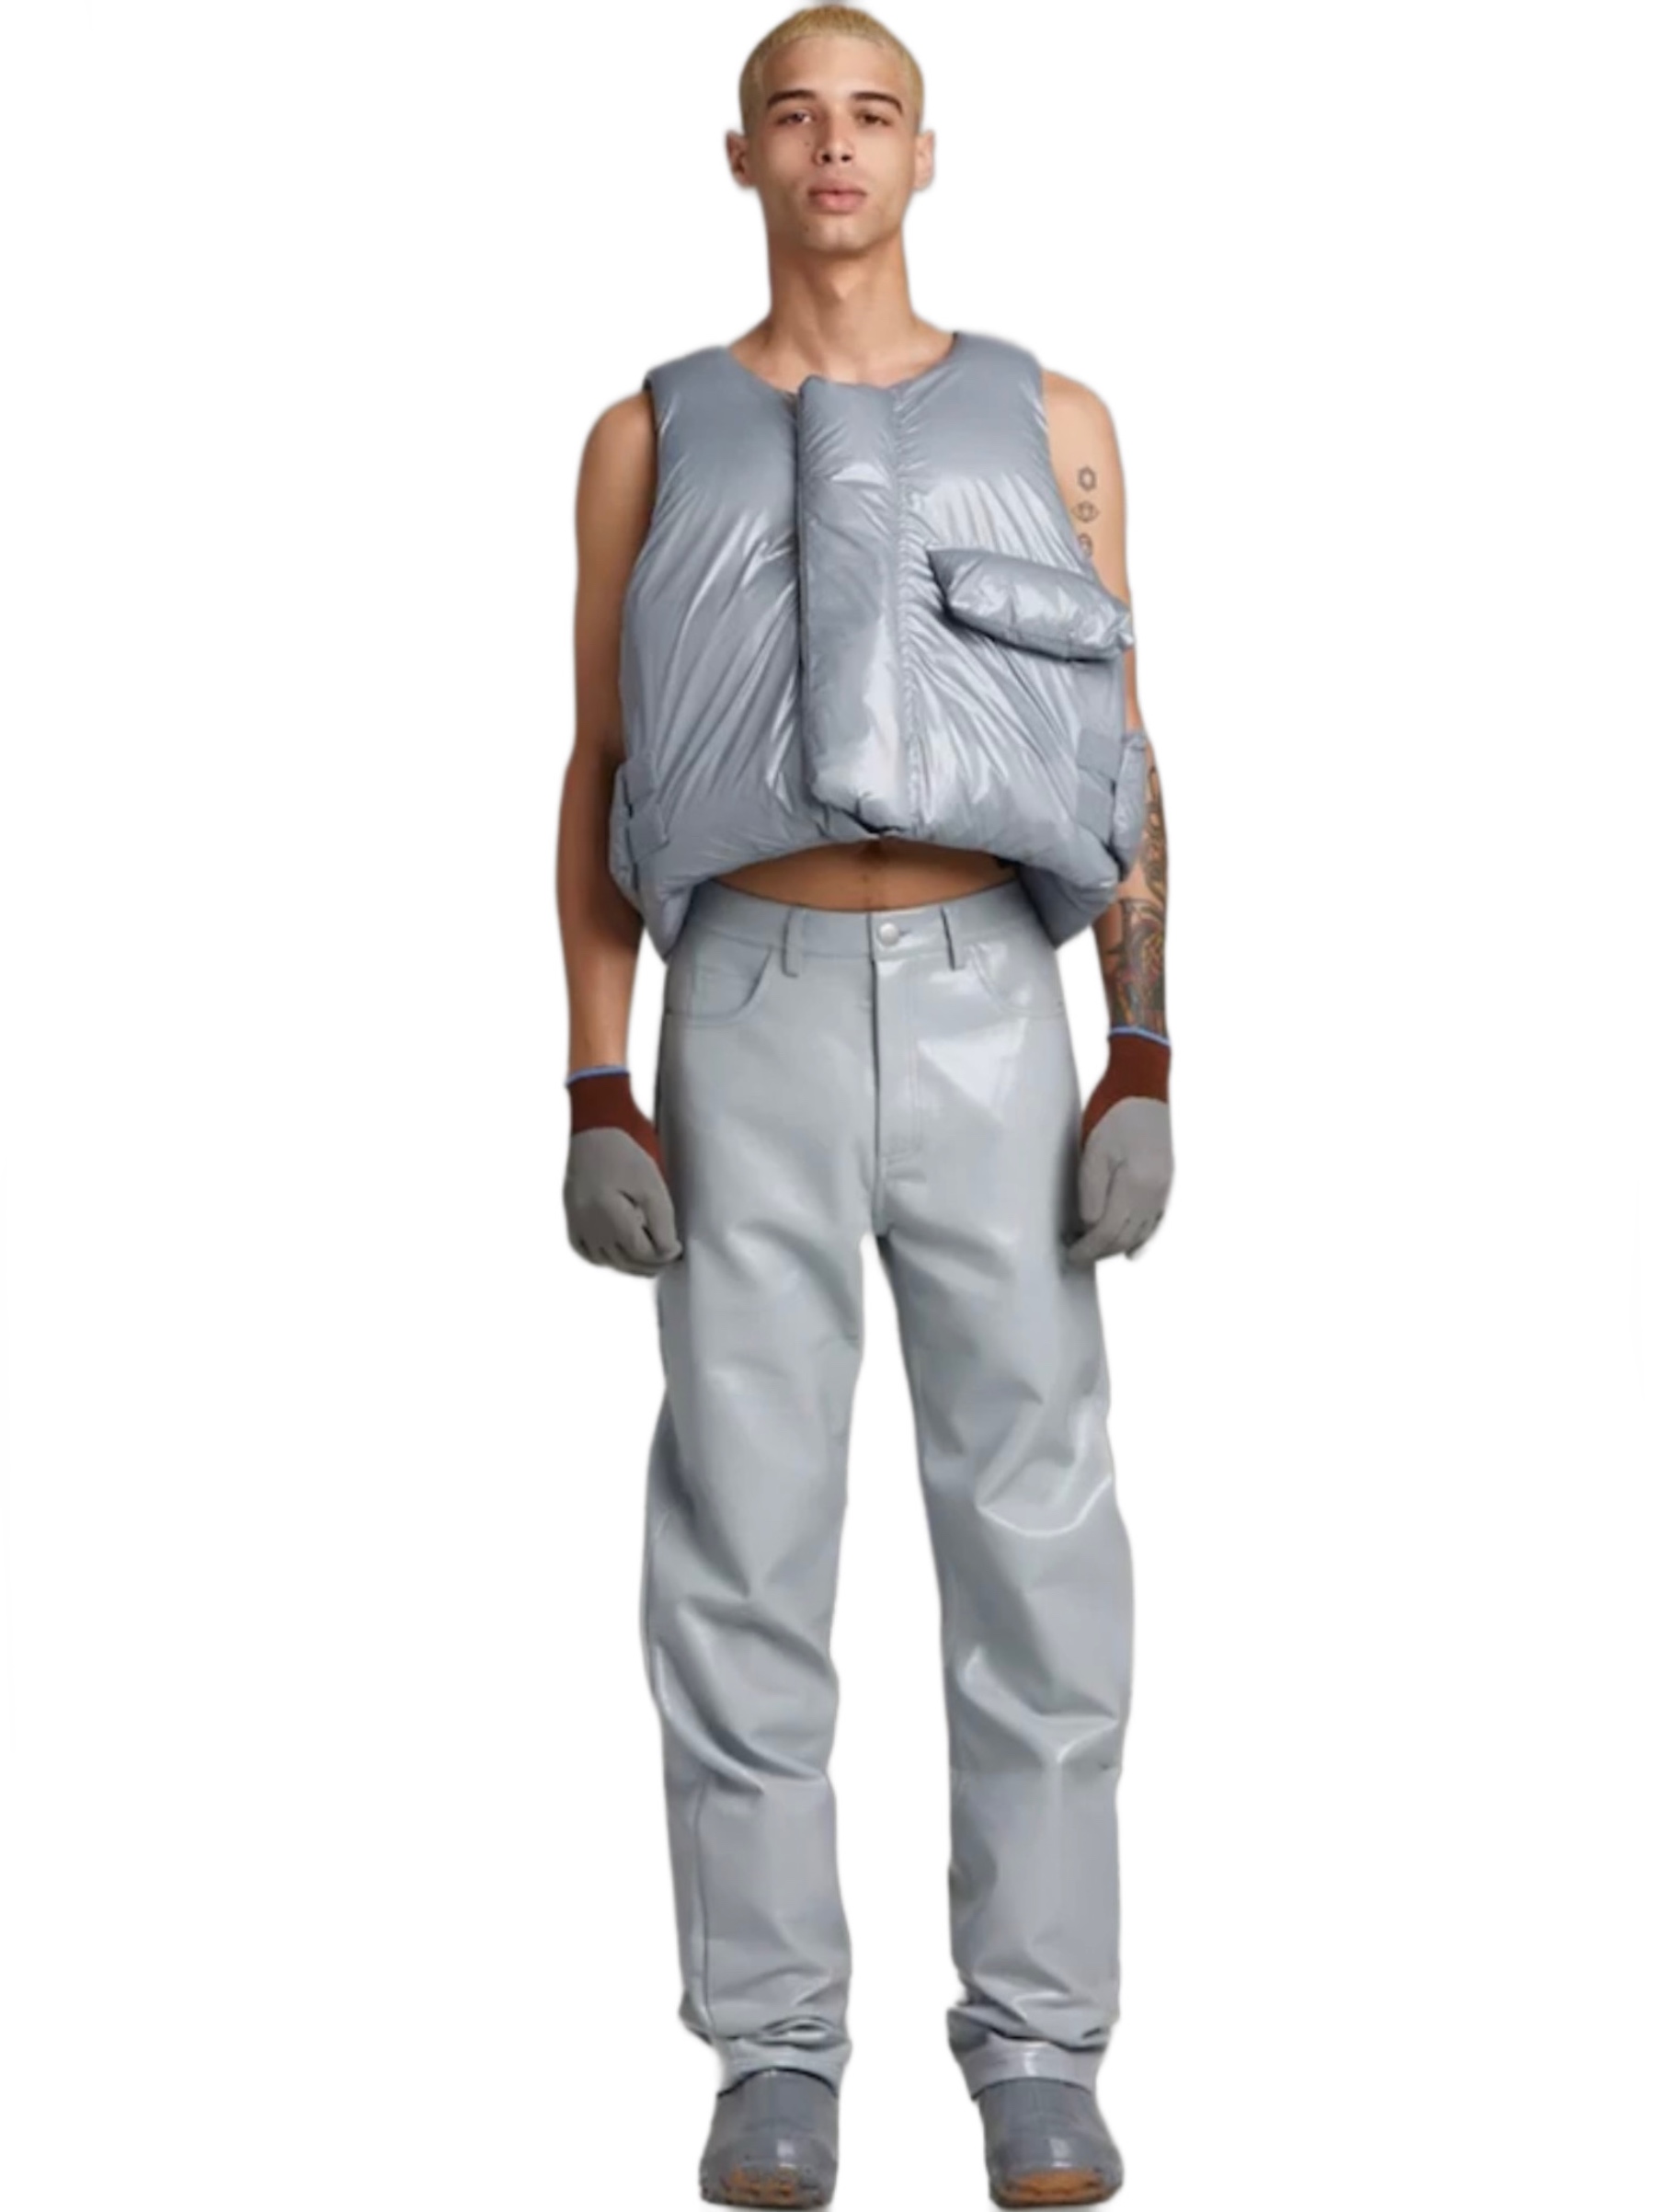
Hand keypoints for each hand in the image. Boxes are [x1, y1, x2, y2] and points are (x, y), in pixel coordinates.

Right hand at [564, 1068, 682, 1275]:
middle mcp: (588, 1224)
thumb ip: (662, 1222)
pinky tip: (620, 1255)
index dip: (663, 1256)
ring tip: (650, 1260)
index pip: (641, 1252)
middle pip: (625, 1261)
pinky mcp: (572, 1221)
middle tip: (668, 1258)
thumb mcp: (651, 1185)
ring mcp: (577, 1224)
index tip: (677, 1249)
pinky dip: (606, 1259)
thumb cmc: (624, 1154)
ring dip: (630, 1264)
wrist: (592, 1133)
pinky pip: (588, 1253)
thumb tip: (668, 1252)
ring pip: (607, 1261)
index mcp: (608, 1213)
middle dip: (650, 1264)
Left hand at [1064, 1032, 1173, 1267]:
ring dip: (1117, 1248)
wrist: (1143, 1081)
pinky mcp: (1166, 1179)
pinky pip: (1156, 1221)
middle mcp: (1155, 1192)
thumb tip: (1089, 1227)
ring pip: (1141, 1233)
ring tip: (1095, 1252)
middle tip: (1074, 1256)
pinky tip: (1133, 1252)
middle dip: (1099, 1252)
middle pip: (1125, 1238)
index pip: (1108, 1233)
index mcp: (1137, 1185)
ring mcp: (1164, 1187)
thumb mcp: (1093, 1151)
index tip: (1068, 1255)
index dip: (1087, 1249)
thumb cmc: (1112, 1110)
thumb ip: (1091, 1193)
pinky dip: (1143, 1239)